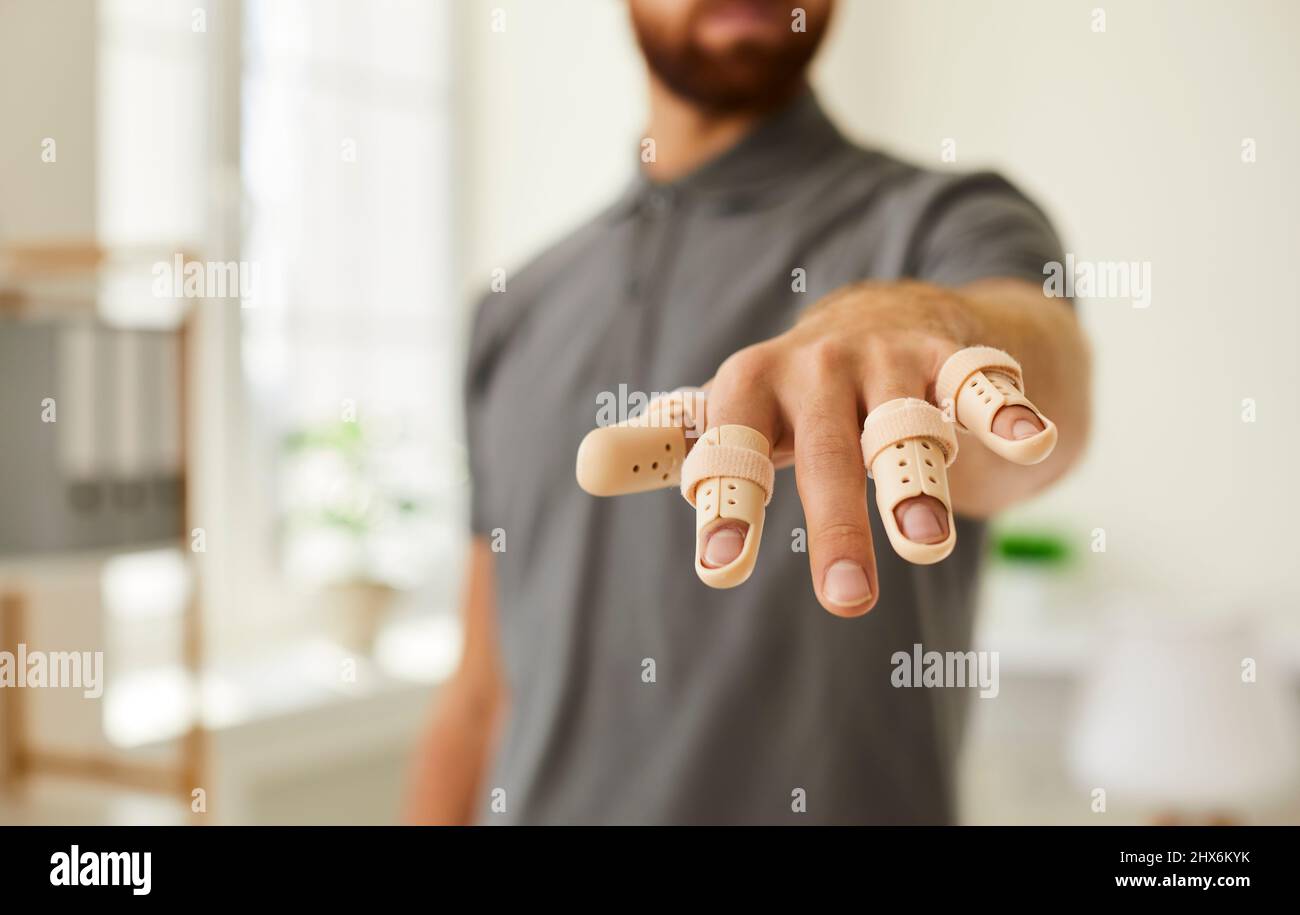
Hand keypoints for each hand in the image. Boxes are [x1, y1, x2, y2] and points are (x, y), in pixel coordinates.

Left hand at [689, 280, 1050, 614]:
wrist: (901, 317)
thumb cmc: (805, 393)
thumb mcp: (744, 410)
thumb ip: (680, 441)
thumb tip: (589, 464)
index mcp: (755, 383)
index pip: (735, 447)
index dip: (729, 504)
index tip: (721, 571)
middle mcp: (821, 366)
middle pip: (827, 450)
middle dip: (837, 521)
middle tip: (845, 597)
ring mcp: (892, 358)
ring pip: (906, 424)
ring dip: (915, 483)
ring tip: (926, 546)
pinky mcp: (958, 356)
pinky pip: (982, 385)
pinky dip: (1007, 411)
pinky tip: (1030, 441)